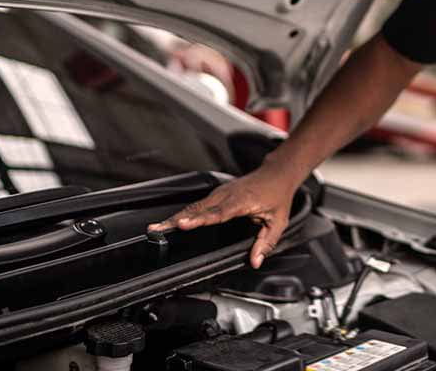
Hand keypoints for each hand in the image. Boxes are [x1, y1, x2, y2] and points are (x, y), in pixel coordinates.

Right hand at [148, 164, 295, 268]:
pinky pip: (198, 204)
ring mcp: (220, 192)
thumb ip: (266, 242)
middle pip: (198, 208)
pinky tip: (172, 222)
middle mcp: (227, 195)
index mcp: (242, 201)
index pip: (218, 213)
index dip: (200, 219)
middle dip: (177, 219)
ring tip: (157, 228)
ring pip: (195, 205)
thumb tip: (255, 261)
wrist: (277, 174)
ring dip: (176, 216)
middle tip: (157, 230)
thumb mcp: (278, 221)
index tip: (183, 224)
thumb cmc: (278, 196)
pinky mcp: (217, 193)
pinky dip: (184, 213)